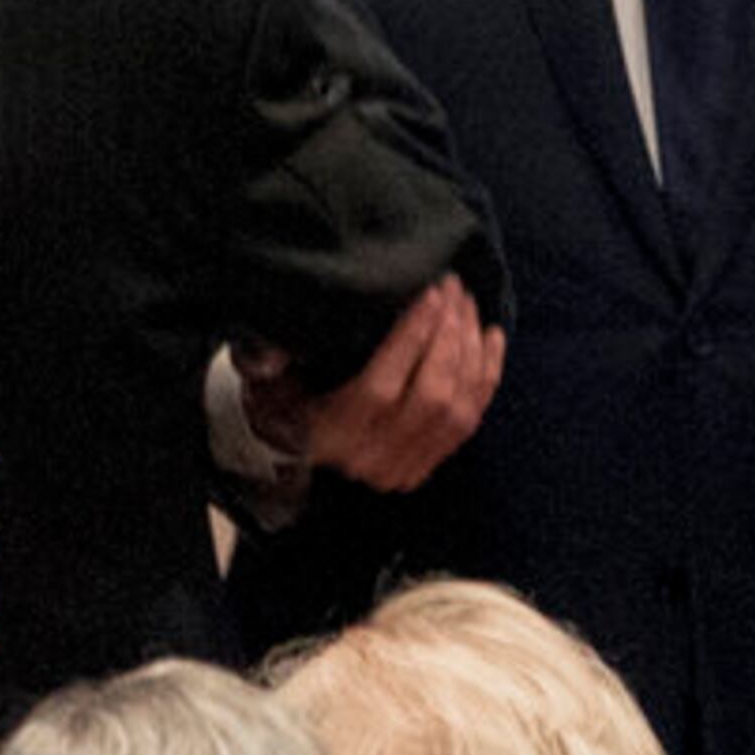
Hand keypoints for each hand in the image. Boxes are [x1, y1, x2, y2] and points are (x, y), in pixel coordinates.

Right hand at [238, 276, 504, 493]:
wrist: (287, 453)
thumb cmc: (277, 403)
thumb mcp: (264, 381)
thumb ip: (268, 360)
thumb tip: (276, 341)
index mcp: (330, 436)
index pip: (380, 389)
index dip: (411, 339)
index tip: (430, 294)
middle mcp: (373, 457)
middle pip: (429, 397)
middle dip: (449, 337)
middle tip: (453, 290)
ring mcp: (404, 465)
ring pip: (457, 409)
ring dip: (470, 352)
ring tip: (468, 305)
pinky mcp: (426, 465)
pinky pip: (470, 421)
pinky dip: (486, 378)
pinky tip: (490, 338)